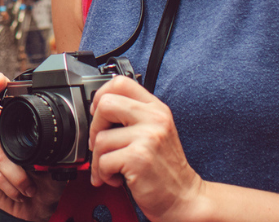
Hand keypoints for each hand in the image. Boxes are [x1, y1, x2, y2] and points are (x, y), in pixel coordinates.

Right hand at [0, 72, 65, 221]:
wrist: (38, 208)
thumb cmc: (47, 182)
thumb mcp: (59, 161)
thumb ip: (60, 146)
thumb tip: (72, 135)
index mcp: (21, 126)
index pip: (6, 101)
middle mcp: (2, 133)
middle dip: (7, 135)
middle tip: (24, 156)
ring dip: (18, 174)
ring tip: (30, 186)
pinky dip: (10, 184)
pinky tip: (20, 190)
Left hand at [88, 75, 207, 221]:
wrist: (183, 197)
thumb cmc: (164, 168)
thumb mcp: (155, 132)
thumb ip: (134, 116)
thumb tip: (99, 108)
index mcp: (156, 109)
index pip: (121, 82)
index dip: (101, 96)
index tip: (98, 113)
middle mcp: (154, 119)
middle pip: (105, 104)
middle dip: (94, 127)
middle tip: (100, 144)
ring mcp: (148, 137)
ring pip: (101, 138)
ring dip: (99, 160)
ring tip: (113, 168)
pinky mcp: (139, 158)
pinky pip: (103, 161)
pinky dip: (103, 174)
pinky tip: (117, 178)